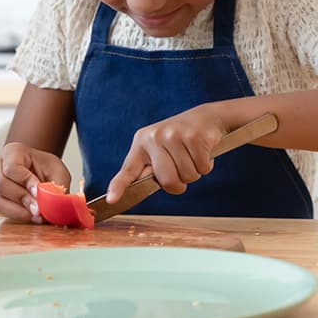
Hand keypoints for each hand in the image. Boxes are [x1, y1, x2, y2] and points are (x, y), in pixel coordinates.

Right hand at [0, 142, 71, 223]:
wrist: (38, 170)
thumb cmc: (45, 167)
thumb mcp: (57, 170)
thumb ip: (57, 184)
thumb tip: (56, 200)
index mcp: (12, 152)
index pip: (12, 167)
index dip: (26, 181)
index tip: (39, 192)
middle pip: (1, 184)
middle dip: (22, 198)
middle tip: (39, 209)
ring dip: (18, 210)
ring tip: (37, 215)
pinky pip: (0, 209)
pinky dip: (16, 215)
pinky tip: (31, 217)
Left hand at [105, 106, 227, 202]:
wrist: (206, 118)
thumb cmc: (180, 140)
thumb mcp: (160, 149)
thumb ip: (149, 168)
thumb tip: (136, 186)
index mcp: (141, 142)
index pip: (128, 169)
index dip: (119, 186)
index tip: (111, 200)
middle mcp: (154, 137)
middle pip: (167, 181)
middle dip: (180, 183)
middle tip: (183, 167)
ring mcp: (173, 135)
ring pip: (188, 176)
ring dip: (195, 172)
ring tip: (193, 155)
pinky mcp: (193, 136)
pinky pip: (202, 167)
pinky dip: (207, 165)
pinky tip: (203, 151)